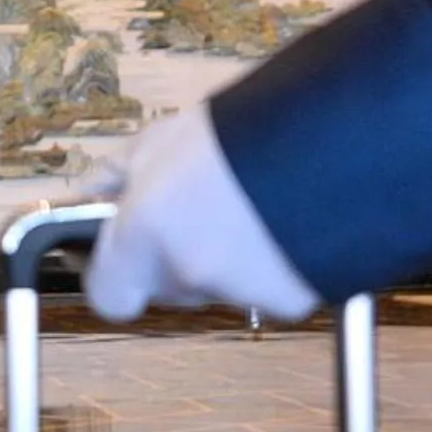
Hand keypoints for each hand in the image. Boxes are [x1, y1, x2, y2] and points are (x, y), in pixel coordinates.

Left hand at [82, 103, 321, 323]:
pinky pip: (267, 293)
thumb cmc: (247, 129)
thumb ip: (120, 173)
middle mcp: (185, 270)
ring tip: (254, 208)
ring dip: (228, 260)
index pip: (108, 296)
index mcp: (144, 231)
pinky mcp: (288, 302)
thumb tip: (93, 192)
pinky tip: (286, 227)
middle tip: (206, 210)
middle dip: (178, 257)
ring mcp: (237, 291)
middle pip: (168, 287)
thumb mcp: (167, 136)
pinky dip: (275, 268)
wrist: (338, 135)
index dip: (117, 278)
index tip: (128, 256)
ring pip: (218, 288)